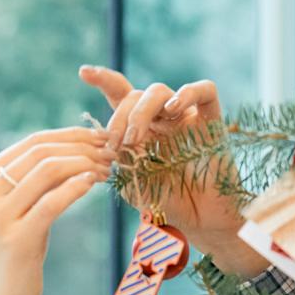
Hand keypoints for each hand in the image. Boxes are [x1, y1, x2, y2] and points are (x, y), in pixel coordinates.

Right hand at [0, 124, 112, 294]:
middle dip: (82, 146)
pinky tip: (93, 184)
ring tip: (106, 169)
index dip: (69, 136)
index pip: (30, 143)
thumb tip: (70, 152)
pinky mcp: (16, 239)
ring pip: (48, 170)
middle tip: (110, 152)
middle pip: (40, 152)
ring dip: (84, 163)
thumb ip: (26, 184)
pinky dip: (77, 187)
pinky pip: (53, 202)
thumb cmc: (9, 259)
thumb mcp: (11, 213)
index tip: (99, 139)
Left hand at [78, 65, 264, 274]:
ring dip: (142, 110)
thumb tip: (114, 139)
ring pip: (159, 91)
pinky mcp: (211, 122)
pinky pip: (205, 90)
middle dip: (120, 117)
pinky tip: (174, 109)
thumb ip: (122, 159)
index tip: (83, 73)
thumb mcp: (133, 183)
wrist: (200, 221)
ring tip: (136, 137)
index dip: (103, 80)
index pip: (120, 96)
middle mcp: (160, 120)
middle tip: (118, 143)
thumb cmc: (166, 205)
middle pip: (133, 96)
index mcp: (139, 130)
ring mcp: (185, 119)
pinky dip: (188, 93)